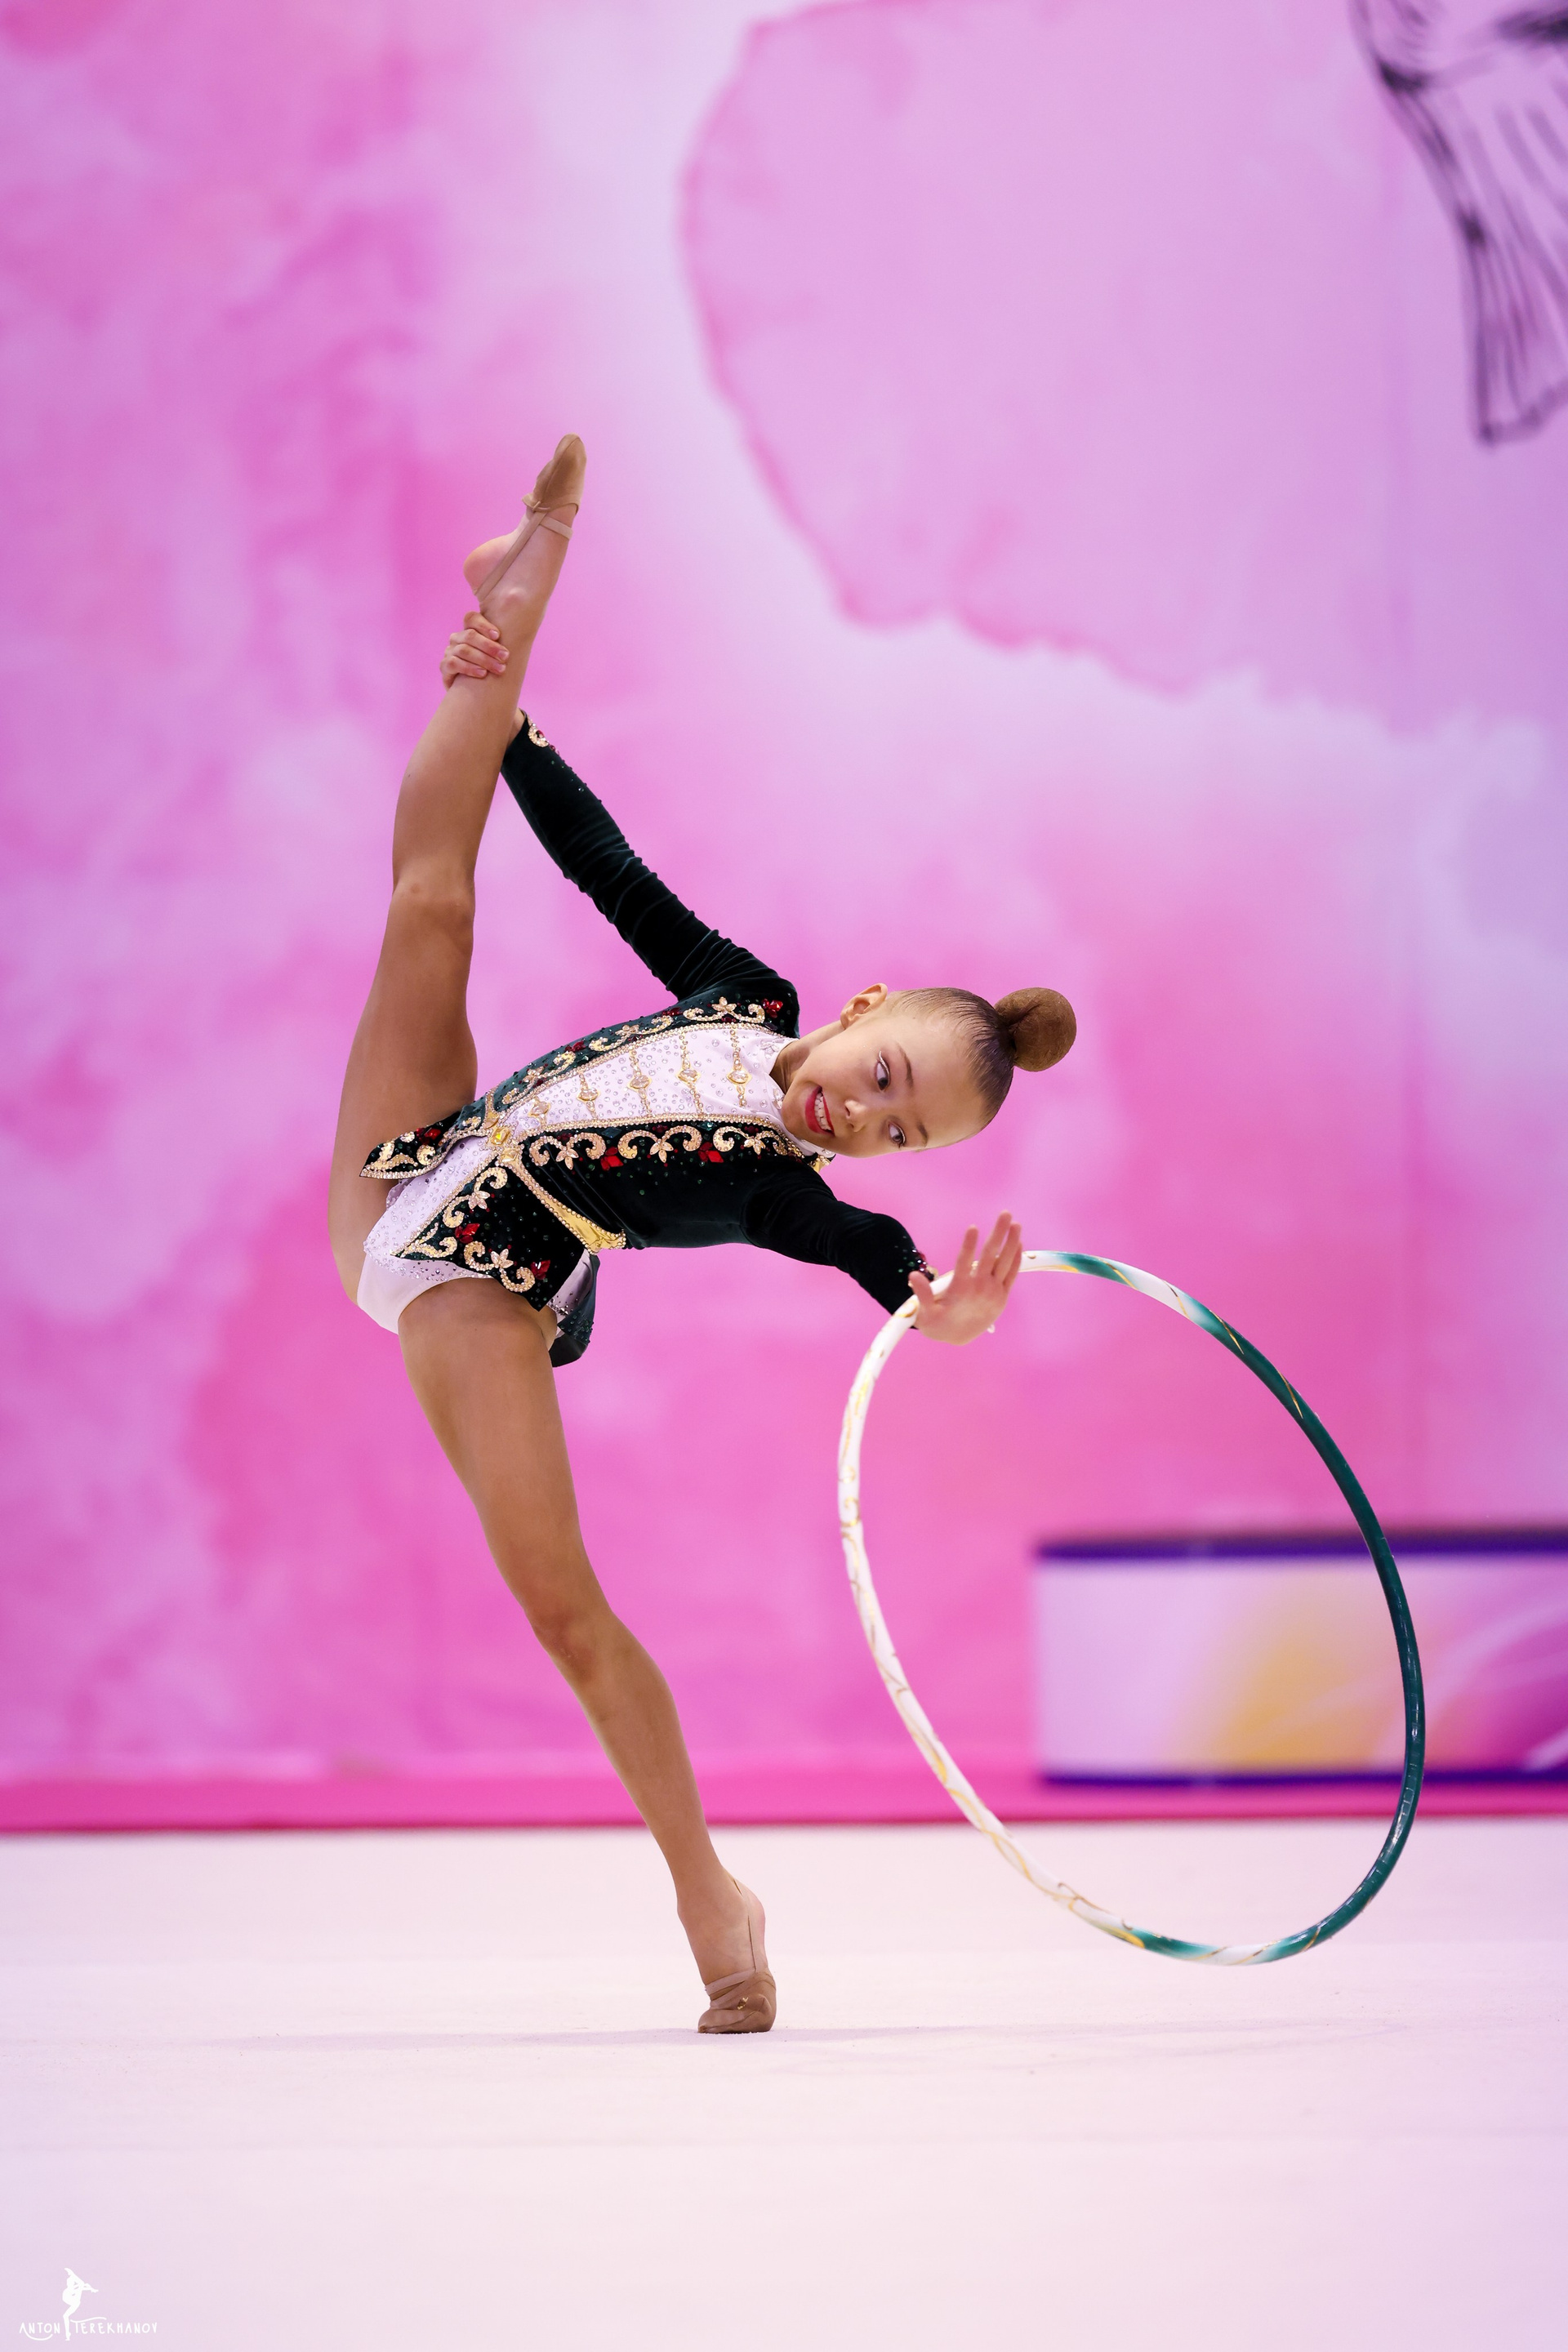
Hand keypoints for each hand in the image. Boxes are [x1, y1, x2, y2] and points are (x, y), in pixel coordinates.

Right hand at [440, 611, 509, 686]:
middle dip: (490, 646)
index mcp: (469, 631)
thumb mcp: (496, 655)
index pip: (471, 618)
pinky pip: (453, 663)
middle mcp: (457, 638)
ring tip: (499, 669)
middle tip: (505, 657)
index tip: (498, 635)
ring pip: (464, 650)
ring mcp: (449, 652)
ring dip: (484, 659)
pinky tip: (482, 674)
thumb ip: (501, 643)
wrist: (475, 693)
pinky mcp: (445, 667)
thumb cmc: (489, 669)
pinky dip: (469, 668)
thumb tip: (522, 632)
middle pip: (470, 635)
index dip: (484, 625)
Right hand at [909, 1216, 1022, 1343]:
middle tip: (1005, 1214)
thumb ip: (922, 1294)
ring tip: (1016, 1224)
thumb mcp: (925, 1313)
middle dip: (998, 1234)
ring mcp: (994, 1292)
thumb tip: (913, 1276)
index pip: (964, 1263)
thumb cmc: (938, 1323)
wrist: (959, 1338)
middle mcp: (980, 1289)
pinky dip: (1016, 1259)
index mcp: (960, 1290)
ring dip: (1012, 1242)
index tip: (973, 1227)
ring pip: (1005, 1263)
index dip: (968, 1245)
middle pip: (990, 1256)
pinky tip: (1019, 1244)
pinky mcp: (1002, 1296)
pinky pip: (1012, 1274)